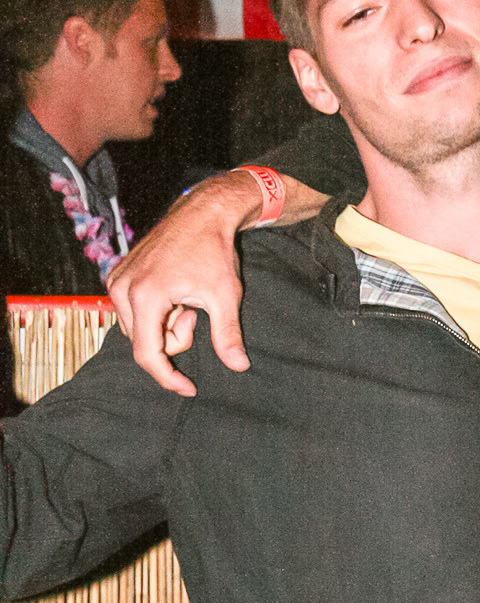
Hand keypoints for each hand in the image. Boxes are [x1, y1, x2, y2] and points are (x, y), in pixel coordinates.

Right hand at [107, 169, 316, 396]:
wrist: (200, 214)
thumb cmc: (214, 251)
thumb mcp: (226, 296)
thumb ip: (227, 335)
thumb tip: (239, 366)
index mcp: (145, 296)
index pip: (147, 354)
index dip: (168, 377)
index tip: (188, 388)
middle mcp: (122, 289)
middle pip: (145, 344)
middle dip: (174, 339)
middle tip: (194, 313)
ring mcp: (116, 281)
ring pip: (138, 331)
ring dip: (165, 327)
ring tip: (185, 300)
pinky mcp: (117, 276)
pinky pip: (133, 314)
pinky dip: (156, 313)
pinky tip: (174, 293)